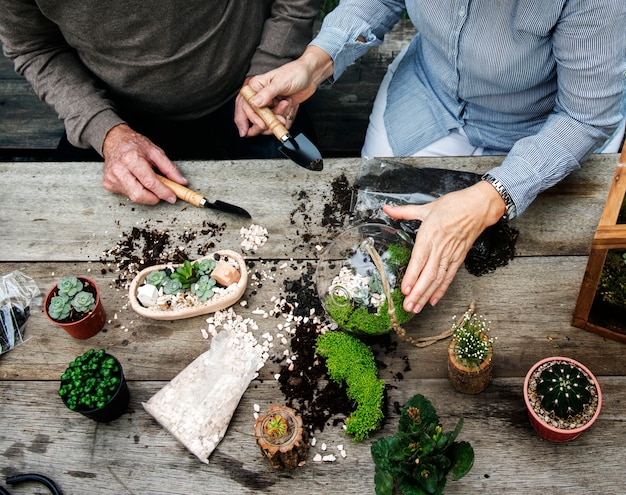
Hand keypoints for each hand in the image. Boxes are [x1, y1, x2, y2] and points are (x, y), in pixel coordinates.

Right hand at [101, 124, 187, 204]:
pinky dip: (136, 190)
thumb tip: (181, 182)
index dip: (163, 192)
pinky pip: (127, 194)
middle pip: (139, 195)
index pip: (150, 182)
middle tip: (162, 193)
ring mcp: (112, 178)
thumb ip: (169, 168)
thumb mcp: (155, 151)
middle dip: (154, 198)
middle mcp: (119, 169)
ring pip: (134, 197)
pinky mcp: (108, 184)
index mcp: (131, 159)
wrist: (114, 140)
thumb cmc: (134, 145)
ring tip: (147, 181)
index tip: (172, 197)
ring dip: (146, 194)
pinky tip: (136, 180)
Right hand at [235, 46, 333, 136]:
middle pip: (253, 116)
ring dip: (276, 119)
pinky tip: (288, 109)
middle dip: (263, 123)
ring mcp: (269, 104)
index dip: (251, 117)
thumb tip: (254, 103)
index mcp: (256, 86)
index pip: (246, 105)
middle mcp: (260, 96)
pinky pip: (276, 121)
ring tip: (286, 106)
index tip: (261, 124)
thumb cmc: (295, 72)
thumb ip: (267, 93)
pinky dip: (283, 119)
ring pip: (266, 120)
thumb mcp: (281, 82)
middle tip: (272, 124)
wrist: (310, 76)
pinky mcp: (277, 109)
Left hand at [383, 181, 505, 312]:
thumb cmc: (454, 205)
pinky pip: (449, 277)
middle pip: (427, 275)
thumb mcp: (426, 207)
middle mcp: (440, 247)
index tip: (404, 290)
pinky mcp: (459, 258)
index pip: (418, 260)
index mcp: (429, 234)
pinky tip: (433, 300)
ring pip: (437, 279)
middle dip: (417, 293)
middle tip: (408, 307)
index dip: (412, 277)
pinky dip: (441, 290)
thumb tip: (386, 208)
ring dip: (426, 295)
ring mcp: (450, 255)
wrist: (479, 207)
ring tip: (417, 308)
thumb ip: (403, 211)